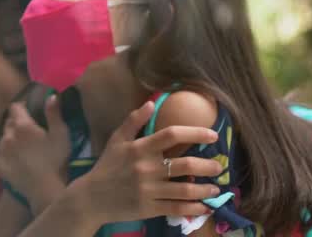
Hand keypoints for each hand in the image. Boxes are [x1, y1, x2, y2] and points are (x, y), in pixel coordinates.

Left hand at [0, 96, 68, 211]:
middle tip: (28, 130)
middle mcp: (7, 135)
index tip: (28, 109)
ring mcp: (1, 152)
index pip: (15, 107)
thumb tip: (51, 95)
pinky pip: (1, 155)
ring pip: (3, 138)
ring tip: (23, 147)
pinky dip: (8, 155)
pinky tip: (18, 161)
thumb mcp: (61, 134)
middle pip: (8, 122)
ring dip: (11, 139)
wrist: (45, 189)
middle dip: (16, 122)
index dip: (21, 106)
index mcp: (22, 126)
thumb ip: (54, 113)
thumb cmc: (56, 160)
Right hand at [68, 101, 224, 228]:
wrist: (92, 196)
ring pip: (185, 189)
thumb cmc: (107, 166)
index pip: (171, 135)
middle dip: (207, 165)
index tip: (213, 135)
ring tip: (215, 188)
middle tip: (219, 166)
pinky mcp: (149, 208)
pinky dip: (194, 208)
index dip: (195, 133)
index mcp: (139, 148)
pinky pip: (177, 208)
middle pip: (185, 164)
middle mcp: (146, 168)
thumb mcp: (116, 140)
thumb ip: (133, 121)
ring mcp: (149, 189)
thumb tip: (152, 103)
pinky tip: (204, 206)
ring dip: (205, 189)